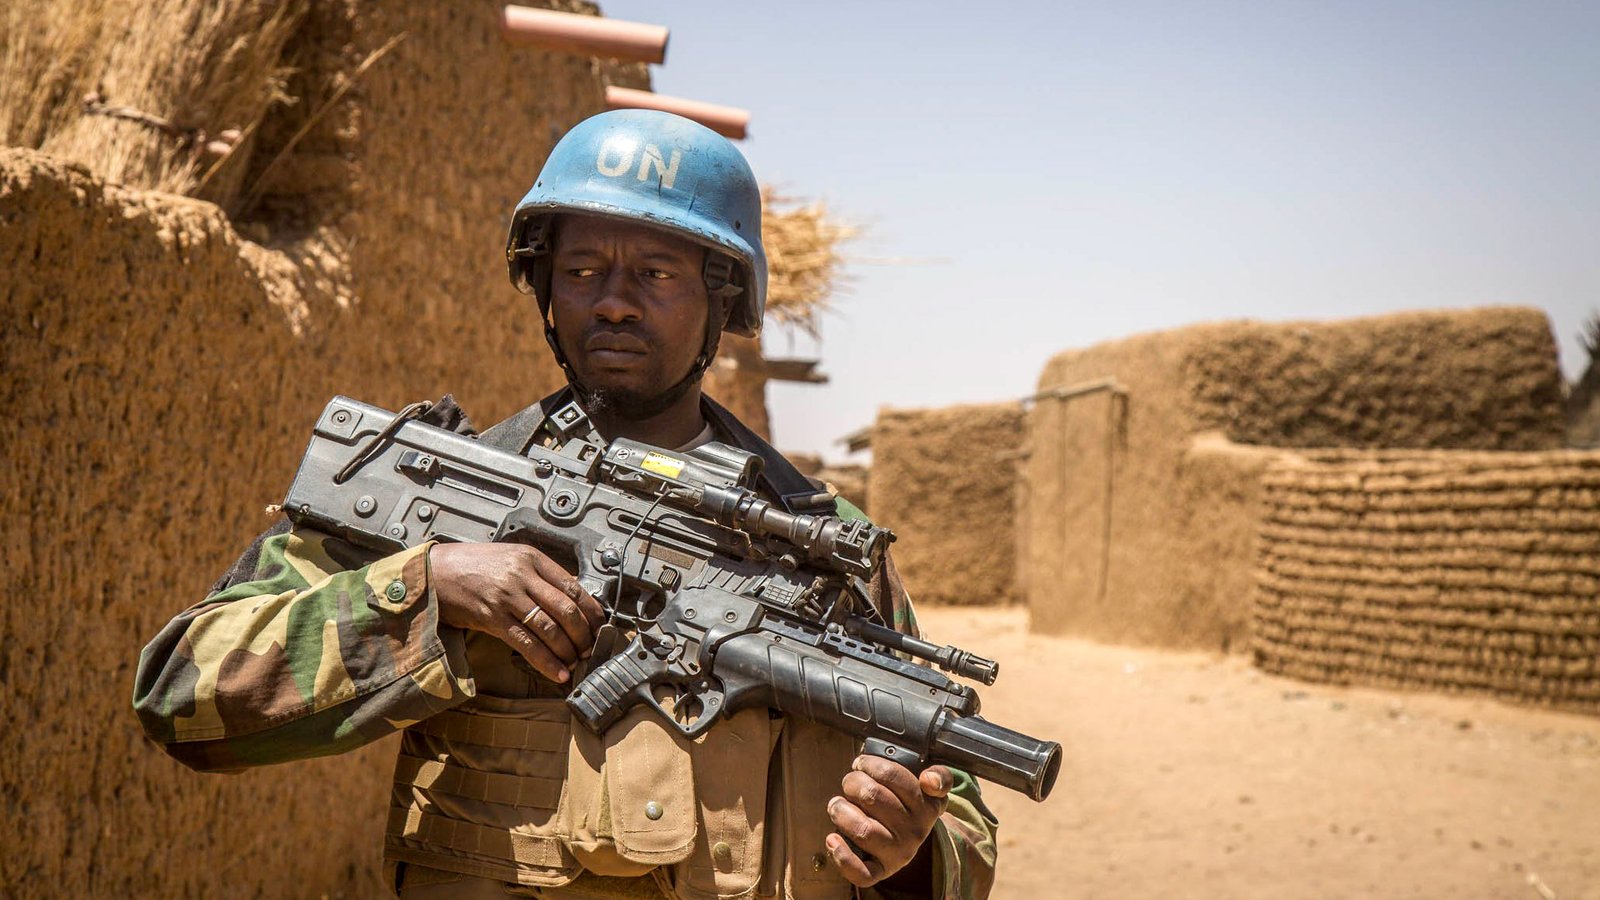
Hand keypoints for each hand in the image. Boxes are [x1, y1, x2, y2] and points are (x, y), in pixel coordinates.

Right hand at [429, 543, 605, 682]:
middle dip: (584, 634)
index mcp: (532, 559)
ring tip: (575, 663)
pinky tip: (556, 673)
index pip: (574, 586)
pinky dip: (546, 661)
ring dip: (567, 651)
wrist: (434, 572)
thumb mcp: (511, 558)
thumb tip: (569, 601)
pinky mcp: (492, 618)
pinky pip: (526, 644)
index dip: (592, 611)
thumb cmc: (473, 566)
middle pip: (566, 609)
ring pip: (550, 628)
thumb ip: (538, 575)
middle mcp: (522, 576)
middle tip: (590, 649)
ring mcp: (507, 597)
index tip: (599, 626)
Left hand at [824, 755, 951, 887]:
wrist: (910, 842)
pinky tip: (832, 838)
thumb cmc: (910, 807)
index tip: (861, 763)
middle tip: (849, 783)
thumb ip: (940, 776)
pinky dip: (842, 855)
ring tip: (837, 805)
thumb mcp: (932, 790)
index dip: (871, 765)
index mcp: (927, 806)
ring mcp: (897, 853)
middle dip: (852, 783)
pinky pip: (861, 872)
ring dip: (841, 812)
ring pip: (863, 830)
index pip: (893, 775)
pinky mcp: (880, 871)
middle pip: (872, 797)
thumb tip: (929, 780)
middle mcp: (915, 831)